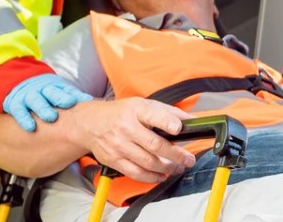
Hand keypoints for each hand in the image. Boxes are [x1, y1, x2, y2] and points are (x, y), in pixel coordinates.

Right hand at [3, 74, 92, 131]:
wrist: (17, 84)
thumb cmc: (45, 95)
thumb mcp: (58, 93)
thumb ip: (73, 100)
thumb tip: (94, 107)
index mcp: (56, 87)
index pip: (68, 90)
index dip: (77, 95)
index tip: (87, 100)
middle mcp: (42, 90)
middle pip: (52, 92)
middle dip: (61, 98)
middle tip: (69, 103)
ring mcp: (29, 96)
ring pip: (36, 100)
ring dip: (43, 108)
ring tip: (51, 117)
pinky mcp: (15, 103)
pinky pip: (19, 111)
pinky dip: (24, 118)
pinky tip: (31, 127)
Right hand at [73, 98, 197, 183]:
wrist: (91, 123)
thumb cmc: (122, 113)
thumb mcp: (143, 105)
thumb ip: (168, 112)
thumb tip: (192, 120)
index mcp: (136, 110)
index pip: (153, 115)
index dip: (167, 122)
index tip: (178, 129)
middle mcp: (126, 127)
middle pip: (154, 144)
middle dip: (176, 154)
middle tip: (188, 159)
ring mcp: (119, 145)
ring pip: (147, 162)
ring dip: (167, 168)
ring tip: (178, 168)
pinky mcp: (114, 160)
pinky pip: (136, 173)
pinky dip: (152, 177)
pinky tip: (161, 175)